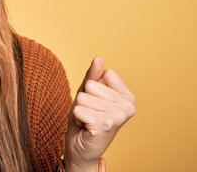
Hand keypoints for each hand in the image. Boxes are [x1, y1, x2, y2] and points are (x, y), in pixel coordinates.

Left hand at [64, 57, 134, 171]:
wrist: (80, 147)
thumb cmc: (85, 118)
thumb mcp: (88, 93)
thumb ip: (94, 75)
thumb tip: (99, 58)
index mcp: (128, 97)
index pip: (103, 73)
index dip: (92, 88)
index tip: (96, 102)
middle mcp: (128, 106)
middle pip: (91, 85)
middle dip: (85, 99)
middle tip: (90, 114)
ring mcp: (117, 117)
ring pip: (83, 97)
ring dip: (81, 110)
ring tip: (88, 120)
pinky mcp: (104, 125)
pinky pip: (79, 109)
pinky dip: (77, 117)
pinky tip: (85, 127)